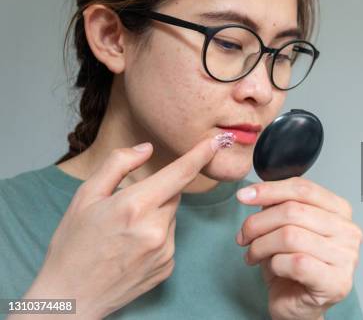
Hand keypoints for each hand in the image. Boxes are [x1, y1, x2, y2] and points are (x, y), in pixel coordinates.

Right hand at [22, 137, 220, 318]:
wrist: (70, 297)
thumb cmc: (73, 245)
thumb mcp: (85, 196)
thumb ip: (118, 164)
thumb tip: (146, 148)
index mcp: (135, 206)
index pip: (179, 174)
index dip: (199, 155)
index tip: (215, 142)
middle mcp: (156, 229)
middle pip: (173, 195)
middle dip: (156, 194)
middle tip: (126, 209)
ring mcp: (165, 250)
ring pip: (171, 217)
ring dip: (156, 216)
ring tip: (125, 233)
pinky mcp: (168, 266)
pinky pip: (169, 238)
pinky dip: (156, 237)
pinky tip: (131, 248)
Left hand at [235, 176, 362, 319]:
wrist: (297, 306)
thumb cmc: (291, 266)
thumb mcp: (283, 227)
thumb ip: (278, 206)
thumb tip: (257, 193)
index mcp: (340, 211)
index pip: (304, 188)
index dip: (270, 189)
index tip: (244, 195)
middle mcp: (348, 231)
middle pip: (293, 211)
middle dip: (259, 222)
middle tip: (243, 235)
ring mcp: (346, 257)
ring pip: (290, 236)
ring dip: (261, 245)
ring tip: (253, 254)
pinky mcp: (336, 282)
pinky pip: (295, 262)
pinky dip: (275, 264)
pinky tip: (272, 268)